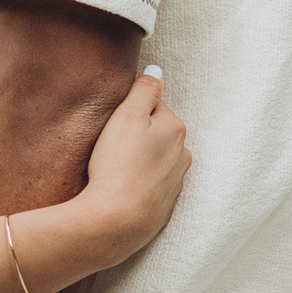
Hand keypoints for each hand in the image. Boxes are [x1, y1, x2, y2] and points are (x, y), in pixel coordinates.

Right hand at [76, 67, 189, 263]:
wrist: (115, 222)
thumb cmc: (118, 164)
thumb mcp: (126, 116)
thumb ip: (143, 90)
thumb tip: (156, 71)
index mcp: (175, 129)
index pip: (152, 107)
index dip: (128, 113)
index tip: (112, 126)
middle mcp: (182, 156)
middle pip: (155, 135)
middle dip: (136, 138)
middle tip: (109, 148)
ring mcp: (174, 185)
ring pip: (154, 163)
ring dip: (138, 163)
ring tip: (113, 171)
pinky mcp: (162, 208)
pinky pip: (149, 189)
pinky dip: (137, 187)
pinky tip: (120, 192)